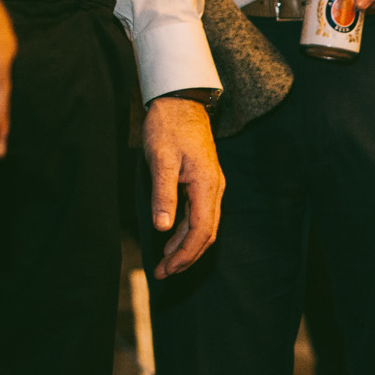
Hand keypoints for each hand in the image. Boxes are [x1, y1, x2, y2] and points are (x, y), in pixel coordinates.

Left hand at [143, 97, 224, 277]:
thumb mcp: (160, 159)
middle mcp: (214, 190)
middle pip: (206, 234)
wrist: (181, 102)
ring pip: (203, 227)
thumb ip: (163, 194)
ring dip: (186, 246)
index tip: (166, 268)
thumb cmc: (168, 127)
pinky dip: (186, 231)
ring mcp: (211, 187)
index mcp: (207, 186)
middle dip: (186, 256)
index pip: (201, 230)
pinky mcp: (204, 183)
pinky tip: (171, 237)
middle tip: (163, 272)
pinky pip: (199, 215)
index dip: (185, 253)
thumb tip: (162, 227)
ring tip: (165, 262)